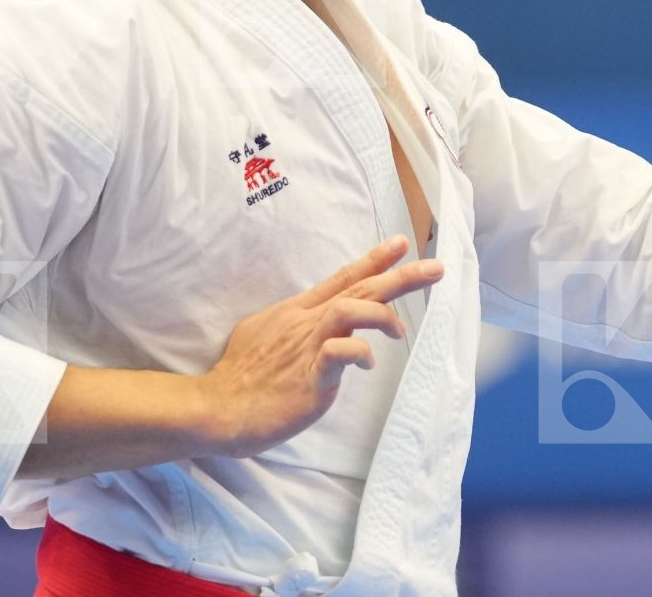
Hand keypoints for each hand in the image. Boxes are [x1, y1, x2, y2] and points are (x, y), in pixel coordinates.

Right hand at [198, 236, 444, 456]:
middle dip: (400, 276)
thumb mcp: (263, 334)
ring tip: (401, 330)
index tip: (401, 243)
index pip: (341, 278)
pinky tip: (368, 363)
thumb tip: (311, 326)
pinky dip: (361, 354)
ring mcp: (307, 347)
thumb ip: (293, 325)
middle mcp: (306, 322)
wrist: (216, 407)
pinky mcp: (310, 376)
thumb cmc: (240, 377)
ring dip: (383, 315)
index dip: (373, 260)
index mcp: (297, 312)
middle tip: (435, 268)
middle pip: (358, 288)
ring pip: (351, 310)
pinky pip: (341, 353)